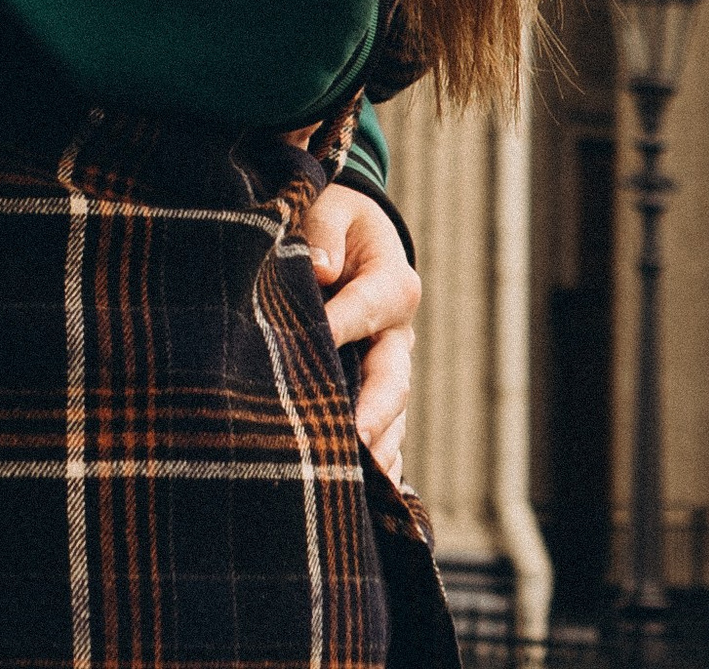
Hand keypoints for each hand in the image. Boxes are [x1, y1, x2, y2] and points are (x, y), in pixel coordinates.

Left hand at [308, 184, 418, 475]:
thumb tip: (316, 269)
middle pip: (394, 378)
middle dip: (375, 410)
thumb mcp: (330, 209)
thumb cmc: (336, 224)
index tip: (309, 345)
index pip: (370, 305)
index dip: (341, 324)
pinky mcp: (378, 396)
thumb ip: (323, 232)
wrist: (353, 241)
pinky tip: (359, 500)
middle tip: (355, 438)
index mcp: (393, 281)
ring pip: (392, 416)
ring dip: (375, 447)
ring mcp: (392, 371)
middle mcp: (399, 334)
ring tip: (354, 482)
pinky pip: (383, 435)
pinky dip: (375, 465)